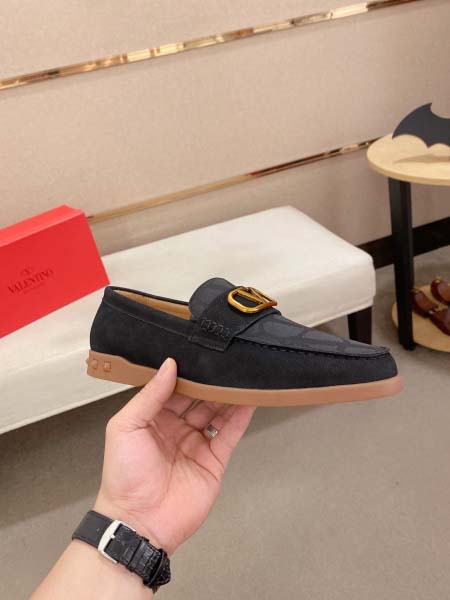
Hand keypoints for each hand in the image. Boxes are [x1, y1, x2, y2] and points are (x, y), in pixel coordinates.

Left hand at [94, 358, 254, 554]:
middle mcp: (175, 429)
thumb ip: (149, 395)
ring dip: (228, 395)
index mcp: (152, 419)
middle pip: (198, 399)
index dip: (185, 373)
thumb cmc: (124, 476)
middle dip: (210, 382)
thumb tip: (169, 366)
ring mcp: (196, 444)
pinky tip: (250, 399)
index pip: (172, 389)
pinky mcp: (213, 460)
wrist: (139, 522)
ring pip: (216, 413)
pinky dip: (241, 416)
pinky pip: (229, 433)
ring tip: (241, 375)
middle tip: (224, 361)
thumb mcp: (126, 427)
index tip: (198, 353)